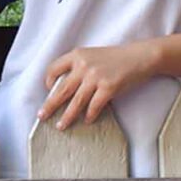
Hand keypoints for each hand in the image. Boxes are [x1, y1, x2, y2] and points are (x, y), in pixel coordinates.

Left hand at [38, 42, 158, 128]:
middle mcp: (84, 65)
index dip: (48, 81)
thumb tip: (64, 88)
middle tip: (41, 116)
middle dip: (50, 105)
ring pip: (76, 101)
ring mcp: (96, 77)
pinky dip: (89, 115)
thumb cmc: (115, 58)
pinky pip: (94, 106)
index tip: (48, 90)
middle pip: (62, 89)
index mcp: (77, 55)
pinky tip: (86, 120)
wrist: (139, 57)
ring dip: (67, 116)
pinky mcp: (108, 87)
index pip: (54, 68)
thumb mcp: (92, 55)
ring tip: (61, 125)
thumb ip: (78, 67)